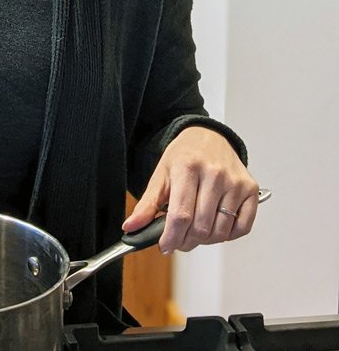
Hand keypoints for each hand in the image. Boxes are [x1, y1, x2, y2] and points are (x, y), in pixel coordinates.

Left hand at [122, 126, 259, 252]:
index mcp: (187, 167)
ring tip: (194, 231)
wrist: (208, 136)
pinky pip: (242, 228)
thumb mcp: (161, 175)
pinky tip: (215, 225)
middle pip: (200, 227)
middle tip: (178, 240)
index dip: (171, 237)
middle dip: (186, 241)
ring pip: (220, 231)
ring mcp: (235, 182)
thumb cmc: (184, 156)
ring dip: (205, 240)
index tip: (165, 246)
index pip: (180, 215)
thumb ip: (147, 204)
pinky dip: (227, 235)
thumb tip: (131, 227)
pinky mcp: (251, 190)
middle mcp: (214, 174)